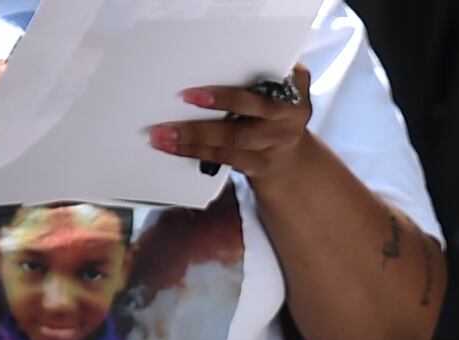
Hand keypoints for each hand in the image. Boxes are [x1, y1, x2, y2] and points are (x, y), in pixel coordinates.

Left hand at [155, 67, 321, 184]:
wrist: (289, 163)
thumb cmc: (273, 117)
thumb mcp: (276, 92)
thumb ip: (256, 76)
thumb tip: (211, 55)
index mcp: (293, 90)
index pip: (274, 76)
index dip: (255, 69)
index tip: (230, 64)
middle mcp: (288, 117)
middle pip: (252, 107)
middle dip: (221, 100)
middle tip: (189, 96)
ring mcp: (273, 144)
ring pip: (231, 138)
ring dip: (195, 133)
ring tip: (165, 132)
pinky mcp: (257, 165)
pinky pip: (222, 157)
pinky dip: (194, 150)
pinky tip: (174, 146)